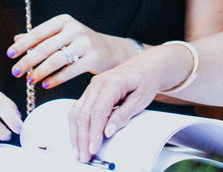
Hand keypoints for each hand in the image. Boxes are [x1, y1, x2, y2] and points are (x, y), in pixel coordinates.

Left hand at [6, 14, 138, 89]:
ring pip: (56, 60)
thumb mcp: (61, 35)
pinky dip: (55, 79)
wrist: (109, 50)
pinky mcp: (93, 58)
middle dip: (28, 61)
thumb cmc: (79, 43)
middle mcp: (75, 29)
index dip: (23, 44)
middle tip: (15, 72)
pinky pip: (69, 71)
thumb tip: (15, 39)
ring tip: (29, 80)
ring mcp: (85, 44)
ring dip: (40, 71)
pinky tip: (45, 84)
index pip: (38, 32)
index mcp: (64, 21)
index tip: (10, 55)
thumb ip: (40, 37)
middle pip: (45, 47)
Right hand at [68, 48, 170, 162]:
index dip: (93, 133)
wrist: (146, 67)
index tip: (93, 149)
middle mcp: (97, 83)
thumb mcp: (140, 100)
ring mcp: (92, 86)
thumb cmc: (145, 81)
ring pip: (76, 112)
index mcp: (111, 83)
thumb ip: (123, 115)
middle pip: (83, 114)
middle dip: (82, 137)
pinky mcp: (90, 91)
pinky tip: (78, 137)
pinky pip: (78, 109)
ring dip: (76, 133)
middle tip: (84, 155)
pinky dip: (76, 125)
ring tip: (78, 150)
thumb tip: (108, 131)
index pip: (97, 112)